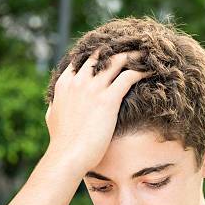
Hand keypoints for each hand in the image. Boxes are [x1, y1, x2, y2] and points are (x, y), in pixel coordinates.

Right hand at [45, 50, 145, 172]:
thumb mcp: (53, 117)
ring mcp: (93, 88)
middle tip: (134, 48)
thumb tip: (55, 104)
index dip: (99, 54)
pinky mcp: (108, 99)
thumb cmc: (62, 141)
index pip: (83, 59)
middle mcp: (79, 81)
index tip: (112, 53)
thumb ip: (56, 105)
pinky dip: (141, 72)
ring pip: (117, 61)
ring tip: (147, 54)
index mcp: (65, 83)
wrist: (68, 155)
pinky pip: (128, 77)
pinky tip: (151, 72)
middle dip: (118, 49)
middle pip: (101, 54)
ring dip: (134, 56)